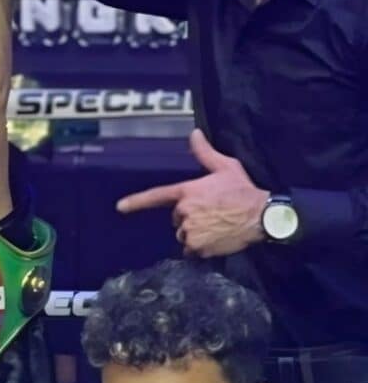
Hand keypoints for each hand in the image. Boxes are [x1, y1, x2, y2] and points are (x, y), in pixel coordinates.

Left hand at [117, 129, 269, 257]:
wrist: (262, 216)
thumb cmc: (243, 190)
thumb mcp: (225, 167)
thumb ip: (205, 152)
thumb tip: (194, 133)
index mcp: (186, 192)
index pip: (156, 196)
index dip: (136, 202)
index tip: (119, 207)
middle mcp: (184, 211)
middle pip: (176, 218)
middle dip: (189, 217)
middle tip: (211, 213)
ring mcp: (191, 230)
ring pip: (183, 235)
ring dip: (194, 233)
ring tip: (216, 227)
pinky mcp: (199, 247)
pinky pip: (191, 250)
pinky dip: (200, 248)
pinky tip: (216, 239)